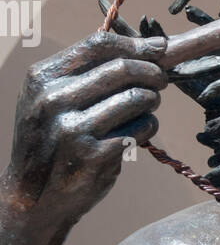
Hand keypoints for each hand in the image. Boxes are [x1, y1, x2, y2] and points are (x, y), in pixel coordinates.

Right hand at [5, 31, 168, 221]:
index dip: (136, 45)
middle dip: (152, 72)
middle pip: (122, 69)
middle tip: (161, 80)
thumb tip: (151, 46)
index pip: (98, 45)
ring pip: (137, 97)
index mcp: (42, 78)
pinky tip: (138, 131)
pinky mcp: (94, 157)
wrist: (34, 199)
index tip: (158, 48)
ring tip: (148, 105)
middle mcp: (53, 101)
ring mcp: (73, 130)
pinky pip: (141, 128)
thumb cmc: (51, 140)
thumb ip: (88, 71)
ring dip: (152, 100)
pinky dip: (148, 126)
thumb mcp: (51, 99)